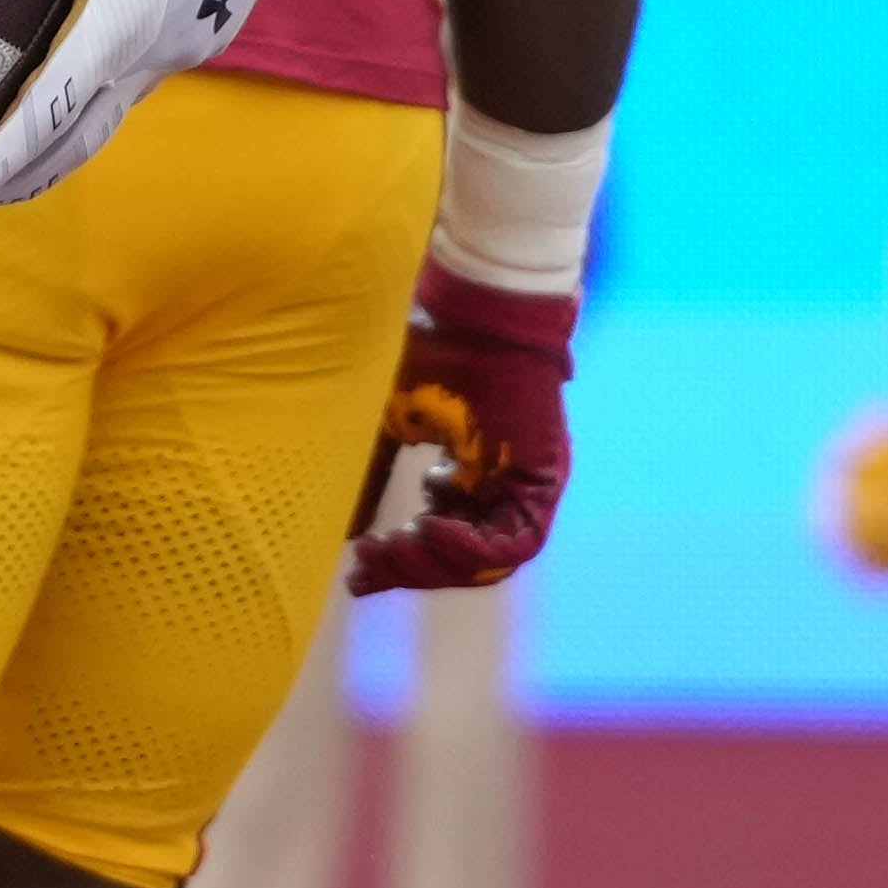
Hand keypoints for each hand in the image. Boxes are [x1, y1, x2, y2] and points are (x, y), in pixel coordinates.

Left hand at [0, 0, 334, 213]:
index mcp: (125, 22)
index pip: (50, 113)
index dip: (0, 159)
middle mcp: (159, 50)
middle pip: (82, 137)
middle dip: (25, 176)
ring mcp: (188, 48)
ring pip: (114, 114)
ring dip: (63, 146)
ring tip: (13, 168)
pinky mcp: (205, 33)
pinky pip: (141, 83)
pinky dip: (99, 106)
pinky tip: (75, 101)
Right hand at [349, 269, 581, 589]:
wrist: (475, 315)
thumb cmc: (432, 355)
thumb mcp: (391, 428)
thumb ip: (373, 480)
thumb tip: (344, 533)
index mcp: (474, 474)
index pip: (442, 539)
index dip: (402, 563)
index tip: (358, 571)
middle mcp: (504, 488)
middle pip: (463, 560)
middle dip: (411, 569)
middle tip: (366, 565)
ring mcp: (527, 488)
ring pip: (489, 562)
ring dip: (436, 563)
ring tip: (392, 546)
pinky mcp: (543, 482)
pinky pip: (515, 543)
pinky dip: (470, 548)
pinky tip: (425, 527)